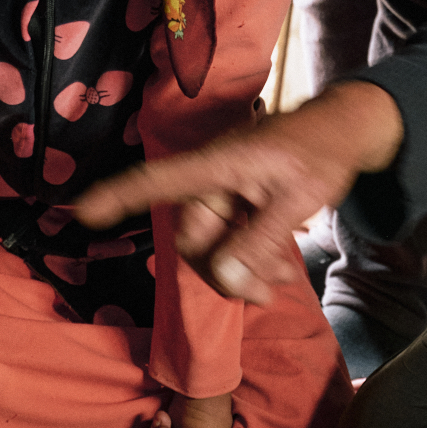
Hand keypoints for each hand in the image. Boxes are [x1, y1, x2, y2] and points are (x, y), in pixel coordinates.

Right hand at [74, 81, 405, 301]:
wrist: (343, 133)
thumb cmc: (320, 154)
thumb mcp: (297, 199)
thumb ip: (258, 240)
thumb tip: (222, 280)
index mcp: (217, 165)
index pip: (157, 180)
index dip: (118, 196)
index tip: (82, 211)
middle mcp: (210, 178)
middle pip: (191, 238)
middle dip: (222, 272)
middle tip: (266, 294)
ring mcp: (221, 192)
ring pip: (211, 246)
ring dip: (239, 272)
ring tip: (279, 286)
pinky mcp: (234, 202)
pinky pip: (227, 241)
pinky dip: (248, 260)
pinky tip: (276, 275)